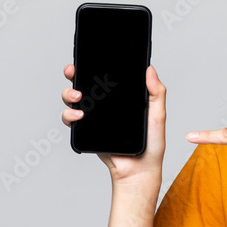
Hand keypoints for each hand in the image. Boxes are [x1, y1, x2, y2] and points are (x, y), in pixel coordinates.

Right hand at [60, 63, 165, 185]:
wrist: (140, 171)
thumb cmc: (151, 145)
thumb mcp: (157, 115)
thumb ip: (156, 93)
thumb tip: (150, 69)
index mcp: (121, 97)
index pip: (105, 76)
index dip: (94, 64)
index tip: (88, 56)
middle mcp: (105, 105)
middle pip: (84, 83)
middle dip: (73, 73)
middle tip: (73, 71)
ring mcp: (94, 118)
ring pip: (73, 100)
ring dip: (69, 93)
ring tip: (78, 97)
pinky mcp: (86, 132)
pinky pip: (71, 120)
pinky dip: (70, 115)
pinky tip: (79, 116)